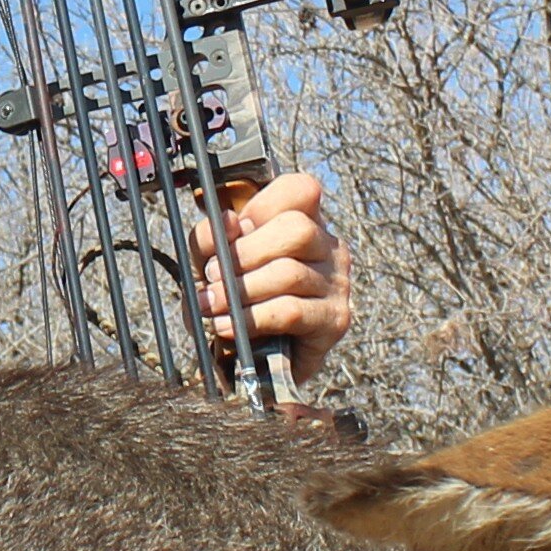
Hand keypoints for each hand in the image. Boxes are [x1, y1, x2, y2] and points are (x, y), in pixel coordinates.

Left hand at [202, 170, 353, 377]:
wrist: (256, 360)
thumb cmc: (238, 301)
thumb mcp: (214, 262)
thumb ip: (213, 238)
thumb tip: (228, 222)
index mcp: (305, 222)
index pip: (301, 190)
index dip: (262, 204)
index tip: (233, 228)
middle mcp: (328, 248)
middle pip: (296, 229)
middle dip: (246, 252)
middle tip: (214, 274)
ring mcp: (337, 283)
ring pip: (290, 273)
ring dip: (241, 290)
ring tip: (212, 304)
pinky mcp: (334, 320)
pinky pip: (291, 312)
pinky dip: (252, 318)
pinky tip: (228, 326)